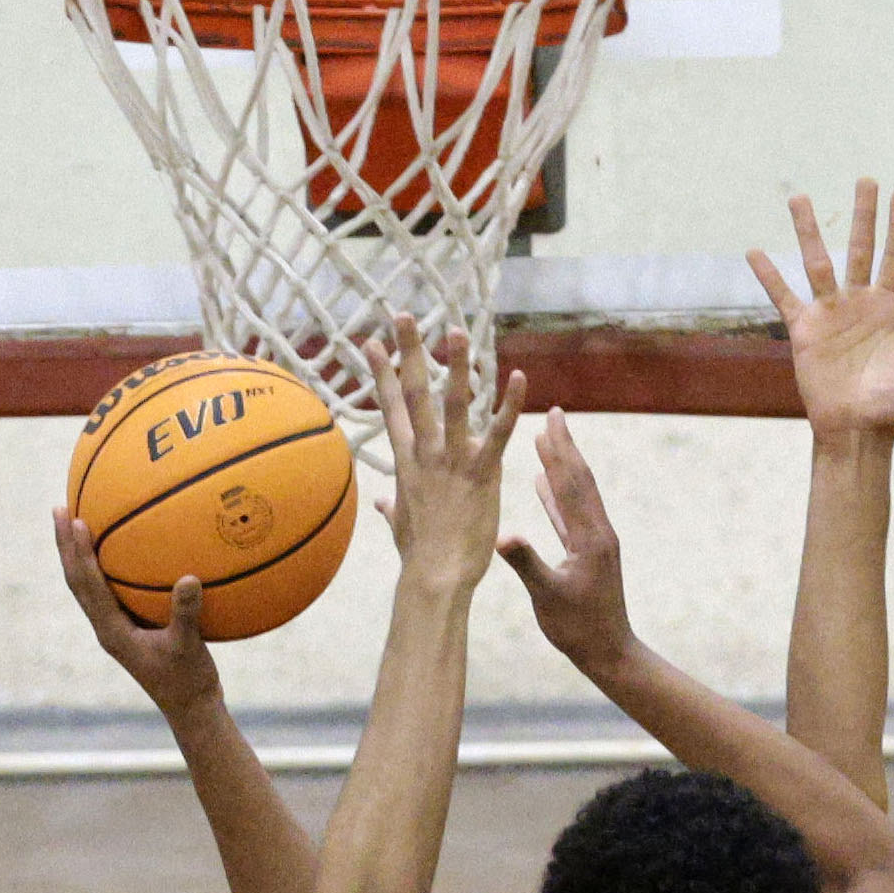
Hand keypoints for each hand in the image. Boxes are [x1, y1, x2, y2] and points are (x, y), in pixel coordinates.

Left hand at [53, 510, 220, 718]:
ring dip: (79, 554)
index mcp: (112, 631)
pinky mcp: (127, 628)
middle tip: (59, 508)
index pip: (87, 586)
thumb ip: (186, 614)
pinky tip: (120, 547)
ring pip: (88, 586)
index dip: (79, 553)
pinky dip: (106, 565)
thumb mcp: (190, 647)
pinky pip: (110, 590)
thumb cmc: (188, 682)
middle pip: (76, 581)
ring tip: (75, 520)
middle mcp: (106, 628)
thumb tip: (189, 578)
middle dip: (65, 546)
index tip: (75, 521)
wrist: (190, 709)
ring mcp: (115, 628)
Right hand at [374, 319, 524, 596]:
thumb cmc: (419, 558)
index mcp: (407, 463)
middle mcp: (426, 454)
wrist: (436, 578)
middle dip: (408, 352)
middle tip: (403, 314)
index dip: (381, 373)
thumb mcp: (401, 526)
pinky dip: (511, 405)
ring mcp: (453, 461)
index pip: (391, 408)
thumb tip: (381, 503)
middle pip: (414, 393)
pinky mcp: (482, 474)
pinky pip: (499, 433)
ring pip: (455, 404)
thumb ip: (393, 507)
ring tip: (457, 331)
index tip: (372, 342)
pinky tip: (520, 377)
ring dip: (456, 366)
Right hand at [497, 411, 634, 678]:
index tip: (549, 420)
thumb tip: (500, 536)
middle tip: (554, 413)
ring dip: (561, 465)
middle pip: (579, 479)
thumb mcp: (548, 597)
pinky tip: (543, 484)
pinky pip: (570, 515)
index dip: (559, 451)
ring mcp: (594, 542)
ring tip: (547, 439)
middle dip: (565, 446)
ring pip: (576, 494)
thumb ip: (526, 563)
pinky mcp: (588, 553)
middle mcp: (597, 533)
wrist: (609, 653)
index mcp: (589, 538)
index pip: (572, 485)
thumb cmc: (578, 629)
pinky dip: (556, 496)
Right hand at [749, 180, 893, 440]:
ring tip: (798, 197)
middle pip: (861, 248)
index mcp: (888, 308)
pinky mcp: (804, 332)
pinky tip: (754, 252)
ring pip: (817, 262)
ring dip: (808, 230)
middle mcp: (858, 304)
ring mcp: (829, 314)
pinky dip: (769, 276)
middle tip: (866, 179)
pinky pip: (784, 297)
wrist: (857, 431)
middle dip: (864, 214)